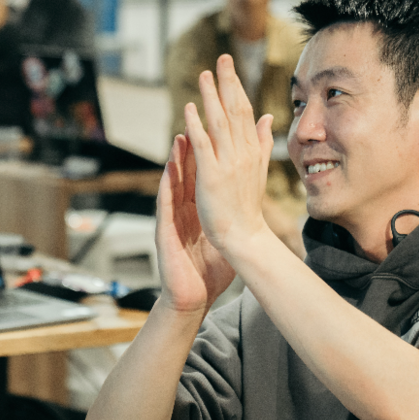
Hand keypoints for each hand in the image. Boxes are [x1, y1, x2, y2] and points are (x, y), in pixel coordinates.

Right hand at [155, 133, 236, 314]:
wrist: (194, 297)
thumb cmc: (209, 270)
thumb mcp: (227, 238)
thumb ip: (236, 216)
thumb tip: (253, 203)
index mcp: (201, 208)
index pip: (206, 174)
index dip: (214, 152)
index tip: (223, 131)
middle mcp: (185, 209)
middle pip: (190, 172)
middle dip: (194, 145)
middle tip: (200, 122)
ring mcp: (174, 219)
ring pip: (175, 183)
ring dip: (176, 160)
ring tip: (181, 136)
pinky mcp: (165, 230)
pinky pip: (165, 204)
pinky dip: (166, 185)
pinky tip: (168, 170)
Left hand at [182, 55, 274, 259]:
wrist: (243, 234)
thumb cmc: (247, 204)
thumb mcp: (259, 168)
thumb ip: (262, 140)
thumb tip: (267, 116)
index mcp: (252, 149)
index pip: (244, 111)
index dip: (236, 86)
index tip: (228, 66)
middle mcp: (242, 152)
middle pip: (234, 110)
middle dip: (227, 82)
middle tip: (221, 58)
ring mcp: (228, 163)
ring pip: (219, 123)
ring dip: (211, 97)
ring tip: (204, 75)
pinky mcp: (212, 175)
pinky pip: (203, 146)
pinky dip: (196, 126)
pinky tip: (189, 110)